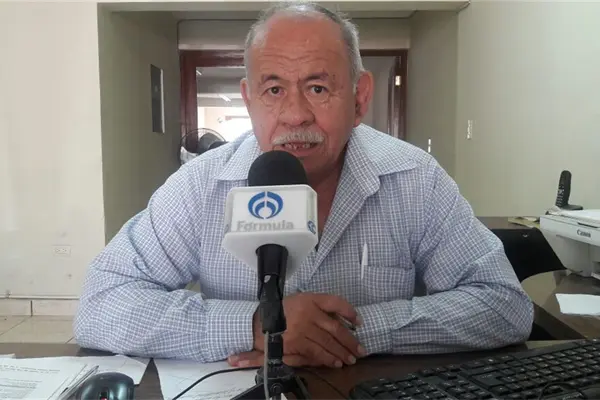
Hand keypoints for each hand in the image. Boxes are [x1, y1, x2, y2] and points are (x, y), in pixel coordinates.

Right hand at [230, 293, 365, 367]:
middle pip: (335, 328)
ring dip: (342, 352)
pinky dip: (328, 359)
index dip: (349, 312)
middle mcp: (308, 313)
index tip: (359, 321)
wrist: (257, 323)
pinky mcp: (296, 343)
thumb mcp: (299, 301)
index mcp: (309, 299)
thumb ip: (318, 309)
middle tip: (360, 350)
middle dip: (350, 341)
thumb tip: (343, 320)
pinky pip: (316, 352)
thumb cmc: (281, 312)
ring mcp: (302, 329)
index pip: (335, 302)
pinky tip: (336, 362)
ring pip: (328, 342)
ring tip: (351, 359)